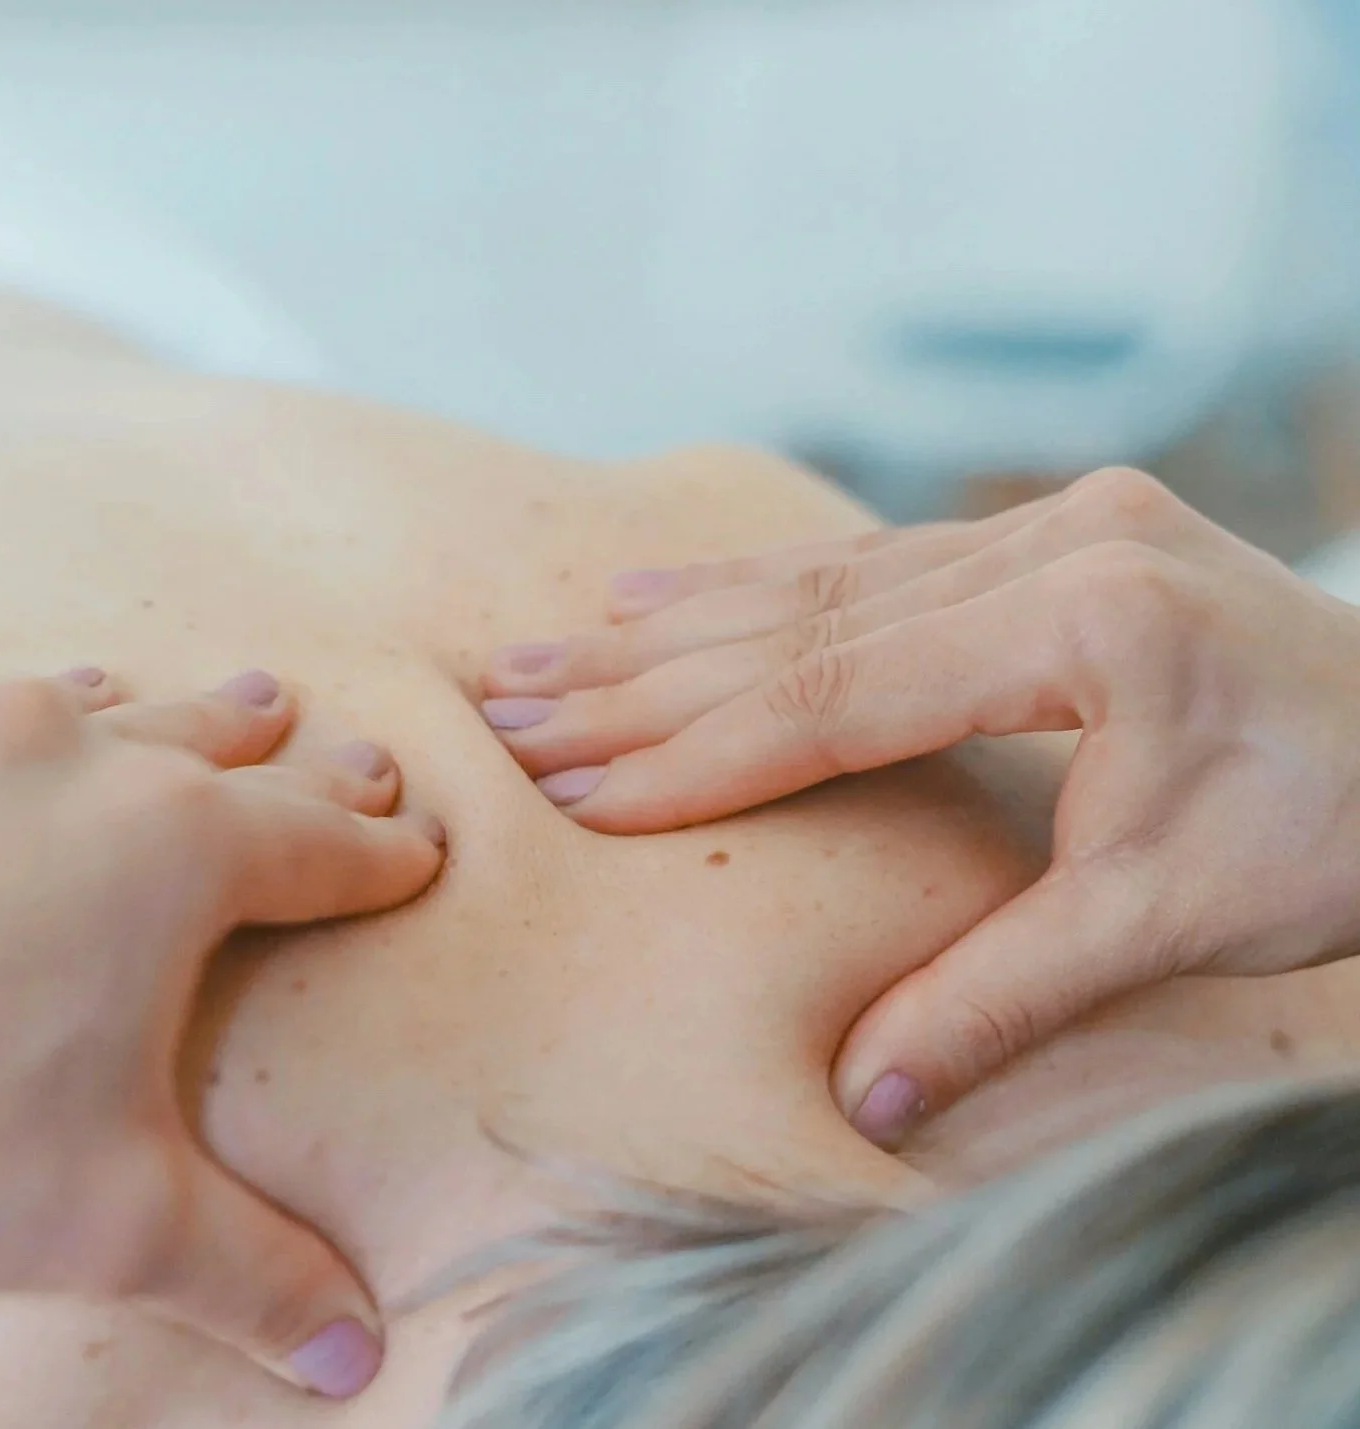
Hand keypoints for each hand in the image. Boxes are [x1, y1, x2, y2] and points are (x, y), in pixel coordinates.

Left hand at [0, 667, 444, 1396]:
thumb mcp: (112, 1223)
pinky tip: (24, 737)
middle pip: (229, 745)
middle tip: (354, 754)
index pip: (322, 843)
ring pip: (108, 705)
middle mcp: (86, 756)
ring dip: (173, 720)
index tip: (419, 846)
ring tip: (225, 707)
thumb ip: (254, 1275)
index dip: (382, 853)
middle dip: (300, 764)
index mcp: (179, 849)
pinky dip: (31, 727)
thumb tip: (353, 1356)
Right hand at [477, 467, 1359, 1145]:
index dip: (696, 753)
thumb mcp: (1169, 921)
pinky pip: (877, 560)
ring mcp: (1060, 523)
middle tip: (508, 705)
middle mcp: (1062, 542)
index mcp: (1086, 621)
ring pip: (828, 581)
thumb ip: (1001, 993)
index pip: (838, 697)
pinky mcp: (1062, 532)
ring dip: (680, 626)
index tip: (574, 789)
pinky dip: (764, 590)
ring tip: (550, 646)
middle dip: (646, 679)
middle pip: (806, 624)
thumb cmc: (1339, 830)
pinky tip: (668, 594)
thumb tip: (864, 1097)